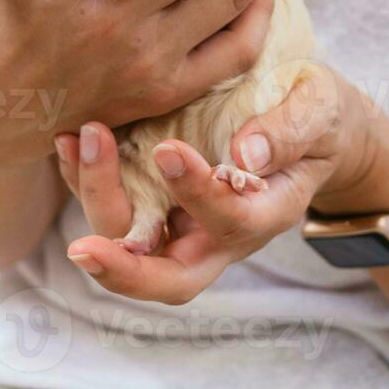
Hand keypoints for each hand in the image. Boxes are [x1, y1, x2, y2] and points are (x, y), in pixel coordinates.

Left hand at [53, 65, 388, 303]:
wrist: (310, 127)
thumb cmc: (318, 117)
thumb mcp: (320, 110)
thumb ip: (290, 130)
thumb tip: (245, 155)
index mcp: (267, 213)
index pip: (230, 221)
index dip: (197, 194)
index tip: (167, 150)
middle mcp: (219, 235)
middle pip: (169, 278)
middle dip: (124, 270)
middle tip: (84, 249)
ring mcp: (185, 225)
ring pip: (131, 245)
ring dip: (96, 203)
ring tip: (77, 142)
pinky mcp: (158, 203)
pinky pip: (115, 210)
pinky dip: (84, 182)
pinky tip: (68, 141)